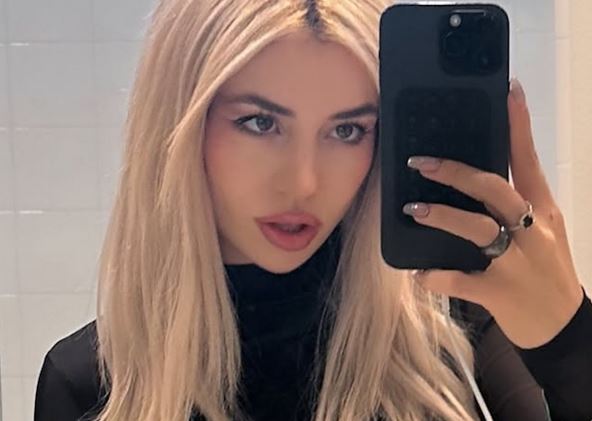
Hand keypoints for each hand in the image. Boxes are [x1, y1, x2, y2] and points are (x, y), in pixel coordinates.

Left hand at [406, 78, 583, 348]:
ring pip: (478, 229)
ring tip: (414, 210)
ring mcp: (517, 262)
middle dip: (457, 173)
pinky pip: (460, 280)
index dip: (517, 125)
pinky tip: (418, 272)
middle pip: (495, 189)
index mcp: (543, 210)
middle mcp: (533, 231)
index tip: (506, 91)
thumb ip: (515, 204)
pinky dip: (435, 275)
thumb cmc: (545, 270)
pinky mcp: (500, 293)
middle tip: (421, 163)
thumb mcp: (542, 230)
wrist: (563, 326)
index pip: (529, 160)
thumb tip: (474, 175)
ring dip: (443, 217)